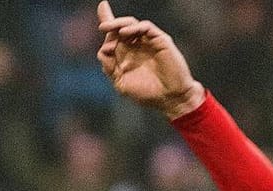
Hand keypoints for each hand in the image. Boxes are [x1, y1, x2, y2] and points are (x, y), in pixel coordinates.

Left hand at [97, 1, 203, 118]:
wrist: (170, 99)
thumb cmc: (147, 94)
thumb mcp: (121, 83)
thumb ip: (110, 67)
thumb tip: (102, 49)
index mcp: (126, 54)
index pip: (114, 34)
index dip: (108, 20)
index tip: (102, 7)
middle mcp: (136, 45)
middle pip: (121, 27)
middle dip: (110, 22)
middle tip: (102, 25)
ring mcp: (148, 41)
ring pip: (132, 24)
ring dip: (119, 24)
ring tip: (108, 27)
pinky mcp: (160, 40)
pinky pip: (146, 27)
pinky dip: (135, 28)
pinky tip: (124, 33)